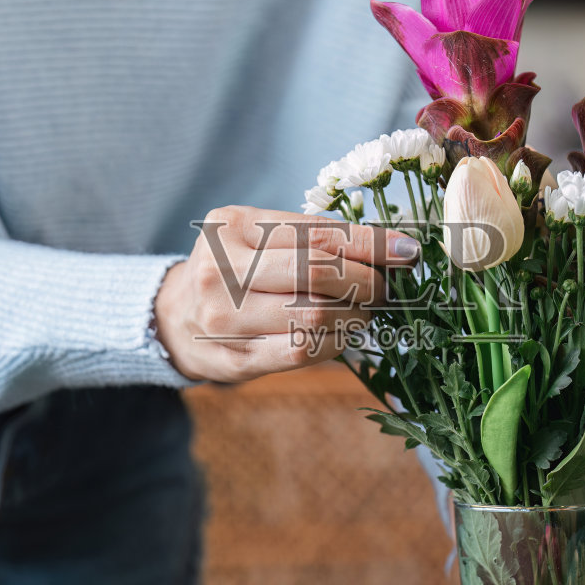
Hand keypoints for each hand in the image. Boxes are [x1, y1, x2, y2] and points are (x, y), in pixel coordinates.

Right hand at [155, 206, 419, 382]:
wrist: (175, 317)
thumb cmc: (235, 269)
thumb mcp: (260, 235)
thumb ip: (314, 237)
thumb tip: (392, 247)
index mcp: (232, 225)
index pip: (319, 234)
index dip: (372, 244)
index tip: (409, 251)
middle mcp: (220, 268)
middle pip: (317, 274)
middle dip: (368, 281)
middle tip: (388, 287)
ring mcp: (223, 318)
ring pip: (314, 316)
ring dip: (355, 315)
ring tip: (364, 311)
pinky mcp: (232, 359)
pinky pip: (301, 352)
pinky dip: (335, 343)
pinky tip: (343, 335)